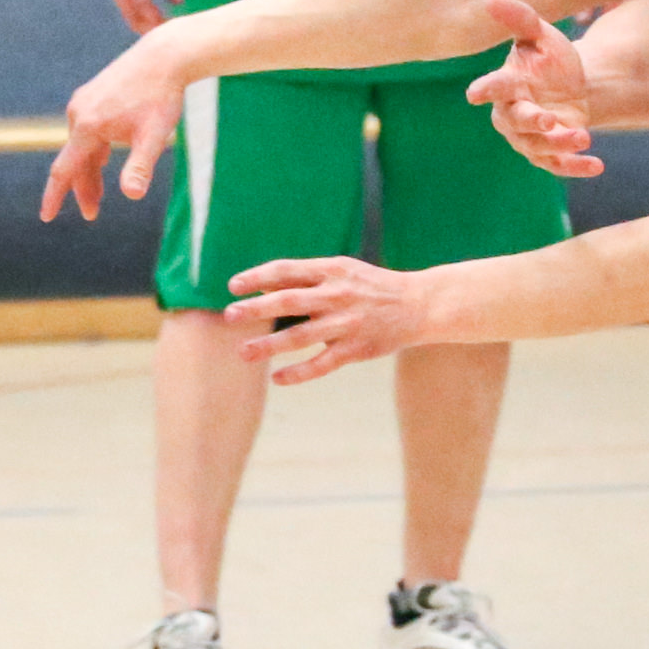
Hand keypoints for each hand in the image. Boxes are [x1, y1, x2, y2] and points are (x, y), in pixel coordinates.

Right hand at [41, 42, 185, 223]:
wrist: (164, 56)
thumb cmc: (161, 97)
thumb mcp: (154, 136)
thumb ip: (140, 167)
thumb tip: (132, 195)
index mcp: (88, 127)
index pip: (64, 170)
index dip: (54, 197)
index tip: (46, 217)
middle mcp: (78, 113)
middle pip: (74, 161)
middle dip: (81, 189)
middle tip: (91, 214)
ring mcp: (83, 102)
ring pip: (80, 146)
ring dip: (88, 171)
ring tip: (98, 196)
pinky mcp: (92, 95)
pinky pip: (86, 131)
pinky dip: (93, 151)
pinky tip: (102, 159)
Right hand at [103, 0, 183, 33]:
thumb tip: (179, 1)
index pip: (141, 3)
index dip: (156, 20)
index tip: (173, 29)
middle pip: (130, 13)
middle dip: (150, 28)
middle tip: (172, 38)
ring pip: (126, 12)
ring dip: (144, 24)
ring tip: (166, 31)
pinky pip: (125, 6)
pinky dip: (138, 16)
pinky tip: (156, 20)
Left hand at [222, 256, 425, 383]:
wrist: (419, 304)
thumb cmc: (373, 287)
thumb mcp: (343, 271)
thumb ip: (307, 278)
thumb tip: (264, 284)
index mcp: (332, 270)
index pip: (287, 271)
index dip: (257, 277)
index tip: (233, 286)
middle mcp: (338, 295)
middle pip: (289, 301)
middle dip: (256, 308)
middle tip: (229, 315)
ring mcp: (347, 323)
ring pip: (301, 336)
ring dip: (269, 345)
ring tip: (243, 353)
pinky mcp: (357, 349)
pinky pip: (322, 364)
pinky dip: (299, 373)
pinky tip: (277, 378)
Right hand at [462, 0, 603, 177]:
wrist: (571, 86)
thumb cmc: (548, 58)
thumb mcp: (541, 35)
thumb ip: (520, 19)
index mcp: (508, 84)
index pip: (493, 86)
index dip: (485, 90)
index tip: (474, 94)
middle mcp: (512, 113)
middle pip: (515, 122)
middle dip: (530, 122)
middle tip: (548, 121)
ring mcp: (529, 137)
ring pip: (537, 146)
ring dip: (559, 144)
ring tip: (584, 135)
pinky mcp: (548, 153)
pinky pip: (558, 165)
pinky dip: (576, 167)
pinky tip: (598, 165)